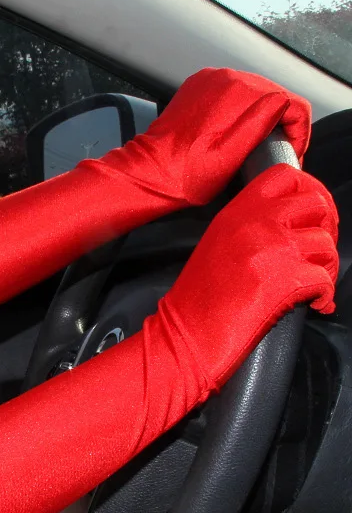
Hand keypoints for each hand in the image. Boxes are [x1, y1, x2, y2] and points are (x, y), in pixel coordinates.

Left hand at [102, 67, 311, 207]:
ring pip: (254, 93)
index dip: (298, 131)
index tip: (290, 154)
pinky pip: (231, 93)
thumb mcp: (231, 157)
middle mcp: (225, 77)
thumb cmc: (186, 175)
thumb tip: (283, 102)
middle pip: (274, 95)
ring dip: (260, 116)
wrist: (149, 173)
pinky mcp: (198, 87)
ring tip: (255, 144)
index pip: (291, 102)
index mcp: (238, 91)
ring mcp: (210, 79)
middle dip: (281, 123)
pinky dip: (238, 110)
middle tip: (274, 152)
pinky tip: (232, 132)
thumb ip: (260, 124)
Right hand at [159, 164, 336, 391]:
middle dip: (325, 229)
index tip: (309, 216)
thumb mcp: (215, 246)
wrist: (186, 336)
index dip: (308, 191)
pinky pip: (325, 280)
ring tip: (312, 286)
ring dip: (325, 267)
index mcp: (235, 213)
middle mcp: (257, 224)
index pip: (284, 176)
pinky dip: (324, 296)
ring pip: (326, 244)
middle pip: (316, 204)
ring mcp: (274, 249)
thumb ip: (248, 227)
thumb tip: (289, 224)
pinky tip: (312, 305)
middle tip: (316, 252)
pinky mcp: (287, 280)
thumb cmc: (195, 301)